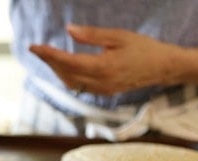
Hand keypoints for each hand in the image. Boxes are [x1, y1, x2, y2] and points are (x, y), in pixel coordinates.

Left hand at [29, 24, 181, 94]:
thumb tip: (69, 30)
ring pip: (70, 82)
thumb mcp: (118, 36)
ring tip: (46, 55)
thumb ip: (92, 35)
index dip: (49, 55)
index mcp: (104, 67)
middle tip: (36, 48)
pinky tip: (61, 66)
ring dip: (56, 70)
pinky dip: (66, 76)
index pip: (68, 62)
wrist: (162, 68)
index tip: (34, 46)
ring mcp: (101, 90)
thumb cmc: (142, 48)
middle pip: (65, 73)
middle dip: (49, 61)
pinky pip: (78, 86)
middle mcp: (101, 82)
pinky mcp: (103, 92)